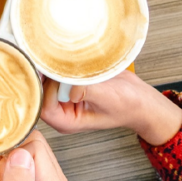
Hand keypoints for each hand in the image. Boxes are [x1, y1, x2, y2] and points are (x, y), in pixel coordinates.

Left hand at [40, 71, 181, 145]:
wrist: (140, 98)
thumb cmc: (128, 104)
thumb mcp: (108, 97)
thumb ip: (86, 92)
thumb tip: (70, 85)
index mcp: (67, 122)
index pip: (44, 107)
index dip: (49, 91)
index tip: (60, 76)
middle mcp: (62, 111)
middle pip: (41, 92)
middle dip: (47, 77)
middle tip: (54, 60)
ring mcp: (64, 98)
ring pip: (46, 81)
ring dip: (52, 69)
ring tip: (62, 58)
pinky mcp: (68, 85)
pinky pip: (56, 74)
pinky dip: (59, 66)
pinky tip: (65, 58)